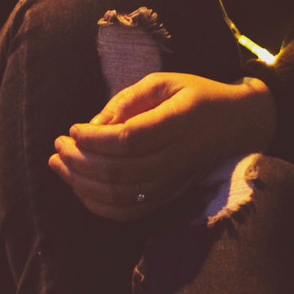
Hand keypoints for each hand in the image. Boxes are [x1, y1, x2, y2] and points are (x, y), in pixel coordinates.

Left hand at [49, 71, 274, 220]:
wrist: (235, 124)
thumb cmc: (195, 96)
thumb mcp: (164, 82)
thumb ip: (127, 100)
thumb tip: (93, 125)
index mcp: (177, 124)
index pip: (128, 141)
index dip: (93, 139)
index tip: (72, 128)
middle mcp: (175, 159)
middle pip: (118, 172)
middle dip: (78, 160)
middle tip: (58, 145)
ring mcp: (171, 183)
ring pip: (119, 196)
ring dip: (81, 184)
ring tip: (59, 165)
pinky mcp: (167, 197)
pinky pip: (128, 212)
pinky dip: (98, 206)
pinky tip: (79, 188)